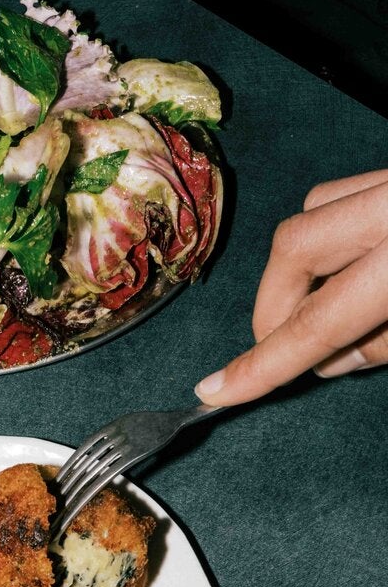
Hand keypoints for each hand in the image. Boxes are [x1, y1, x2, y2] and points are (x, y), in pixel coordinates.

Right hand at [194, 169, 387, 404]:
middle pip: (293, 250)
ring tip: (317, 312)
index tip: (216, 391)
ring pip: (311, 214)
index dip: (263, 364)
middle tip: (289, 354)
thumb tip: (333, 360)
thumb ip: (386, 345)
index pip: (317, 320)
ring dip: (296, 271)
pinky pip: (341, 195)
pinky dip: (327, 236)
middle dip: (274, 309)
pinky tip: (343, 269)